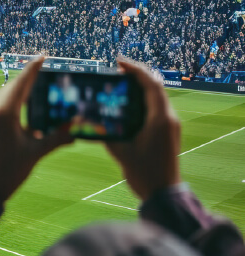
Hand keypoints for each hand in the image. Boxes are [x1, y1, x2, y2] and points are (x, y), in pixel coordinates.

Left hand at [0, 57, 72, 200]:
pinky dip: (10, 103)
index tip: (44, 56)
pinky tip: (23, 110)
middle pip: (14, 87)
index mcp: (3, 111)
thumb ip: (58, 137)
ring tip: (39, 93)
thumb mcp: (36, 152)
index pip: (22, 82)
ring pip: (4, 95)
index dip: (34, 68)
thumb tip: (78, 128)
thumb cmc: (8, 172)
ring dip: (20, 94)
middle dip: (30, 82)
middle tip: (49, 76)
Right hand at [105, 57, 180, 199]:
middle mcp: (169, 117)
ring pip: (156, 97)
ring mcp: (170, 124)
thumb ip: (103, 132)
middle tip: (116, 71)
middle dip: (136, 76)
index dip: (135, 70)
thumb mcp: (119, 150)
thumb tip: (85, 120)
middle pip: (155, 87)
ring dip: (139, 88)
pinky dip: (141, 101)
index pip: (151, 84)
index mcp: (160, 118)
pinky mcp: (167, 132)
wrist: (163, 193)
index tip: (118, 62)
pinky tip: (126, 105)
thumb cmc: (143, 172)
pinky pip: (155, 108)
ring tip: (119, 84)